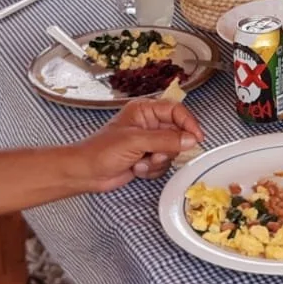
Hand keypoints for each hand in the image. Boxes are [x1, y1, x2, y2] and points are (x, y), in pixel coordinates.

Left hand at [71, 100, 204, 191]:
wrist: (86, 173)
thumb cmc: (103, 151)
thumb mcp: (136, 141)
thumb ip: (166, 140)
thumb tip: (192, 139)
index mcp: (145, 110)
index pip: (176, 110)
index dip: (189, 123)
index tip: (197, 138)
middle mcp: (149, 124)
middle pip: (177, 133)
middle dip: (169, 149)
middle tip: (156, 155)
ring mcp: (148, 142)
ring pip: (171, 152)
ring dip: (158, 161)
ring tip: (141, 163)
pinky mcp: (146, 158)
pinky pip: (163, 164)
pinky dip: (152, 170)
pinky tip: (137, 169)